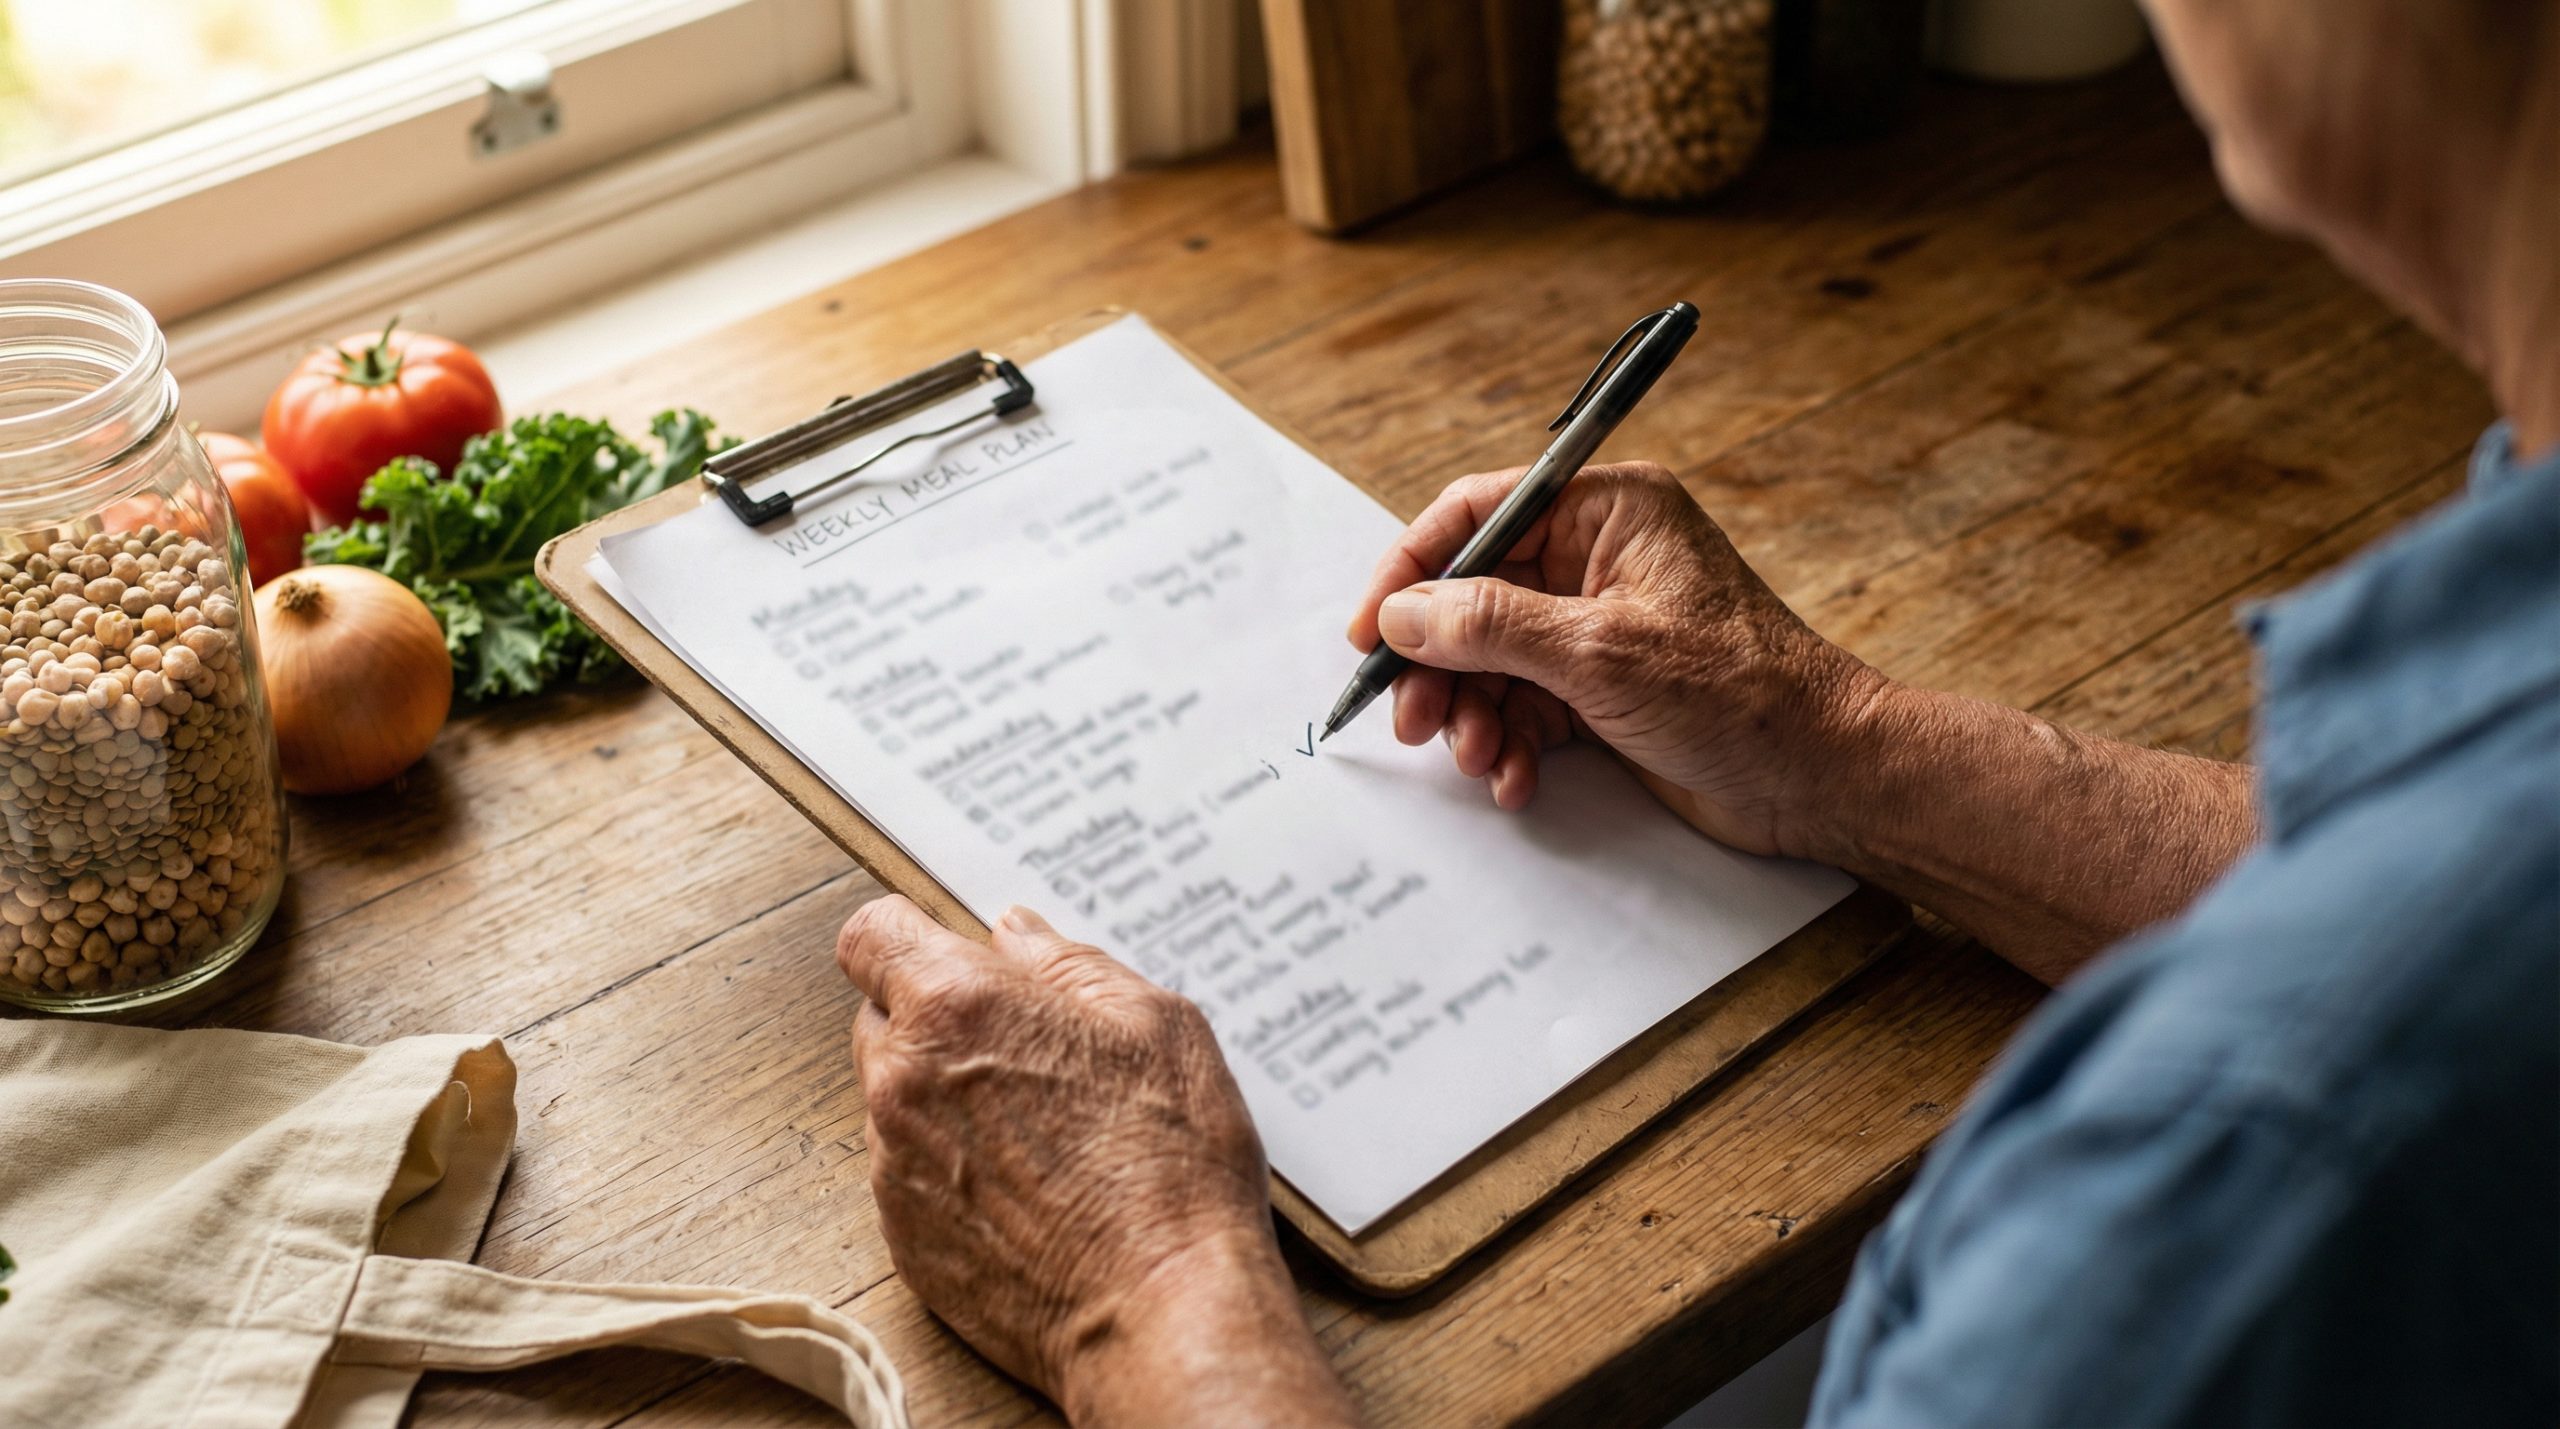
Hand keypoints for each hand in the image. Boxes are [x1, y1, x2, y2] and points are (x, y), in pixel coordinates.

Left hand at [835, 897, 1356, 1426]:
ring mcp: (894, 1165)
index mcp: (956, 1008)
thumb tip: (1017, 937)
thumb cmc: (1172, 1166)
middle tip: (1027, 1048)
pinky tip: (1030, 1188)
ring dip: (946, 1097)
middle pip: (881, 1018)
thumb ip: (1071, 965)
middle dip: (939, 1019)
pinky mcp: (903, 1236)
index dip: (910, 939)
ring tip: (1042, 1129)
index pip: (872, 937)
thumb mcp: (1155, 1025)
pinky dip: (954, 1168)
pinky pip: (910, 1174)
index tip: (949, 955)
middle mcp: (904, 1082)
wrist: (1161, 1309)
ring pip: (896, 1099)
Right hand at [1346, 461, 1884, 858]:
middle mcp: (1598, 558)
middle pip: (1473, 597)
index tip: (1369, 632)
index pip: (1477, 514)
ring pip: (1492, 661)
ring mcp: (1598, 626)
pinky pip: (1525, 706)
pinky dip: (1511, 744)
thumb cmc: (1741, 695)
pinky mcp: (1603, 689)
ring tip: (1479, 760)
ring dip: (1473, 715)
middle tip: (1412, 721)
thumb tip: (1403, 615)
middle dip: (1438, 664)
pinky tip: (1516, 780)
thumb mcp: (1600, 653)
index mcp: (1608, 511)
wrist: (1821, 778)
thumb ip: (1491, 626)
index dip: (1412, 571)